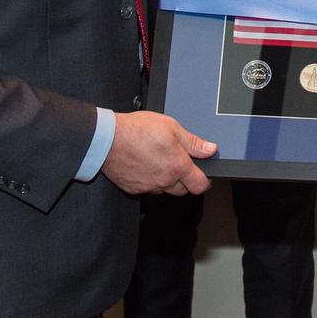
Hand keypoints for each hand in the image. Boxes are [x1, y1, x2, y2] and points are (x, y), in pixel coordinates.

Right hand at [101, 111, 216, 195]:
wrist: (107, 138)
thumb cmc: (137, 130)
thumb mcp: (171, 127)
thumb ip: (193, 142)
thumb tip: (210, 149)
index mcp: (177, 166)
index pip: (200, 185)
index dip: (204, 181)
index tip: (202, 174)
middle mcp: (164, 181)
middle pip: (183, 190)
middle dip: (185, 179)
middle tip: (178, 162)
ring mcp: (148, 187)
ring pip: (165, 190)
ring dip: (167, 180)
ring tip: (159, 160)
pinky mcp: (134, 189)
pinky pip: (148, 189)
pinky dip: (150, 180)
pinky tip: (145, 165)